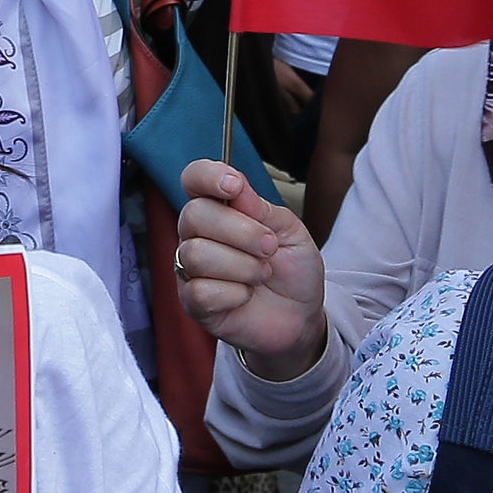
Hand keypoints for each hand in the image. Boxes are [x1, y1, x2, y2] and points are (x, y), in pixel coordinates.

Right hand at [172, 158, 327, 377]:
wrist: (301, 316)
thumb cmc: (293, 270)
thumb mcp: (291, 232)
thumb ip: (262, 209)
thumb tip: (236, 187)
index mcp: (219, 209)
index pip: (194, 178)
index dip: (206, 176)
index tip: (233, 185)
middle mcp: (197, 234)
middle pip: (194, 215)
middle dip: (242, 231)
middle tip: (270, 247)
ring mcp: (190, 269)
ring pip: (196, 254)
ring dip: (243, 266)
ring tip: (261, 274)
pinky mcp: (192, 303)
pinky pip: (201, 291)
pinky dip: (235, 294)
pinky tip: (246, 296)